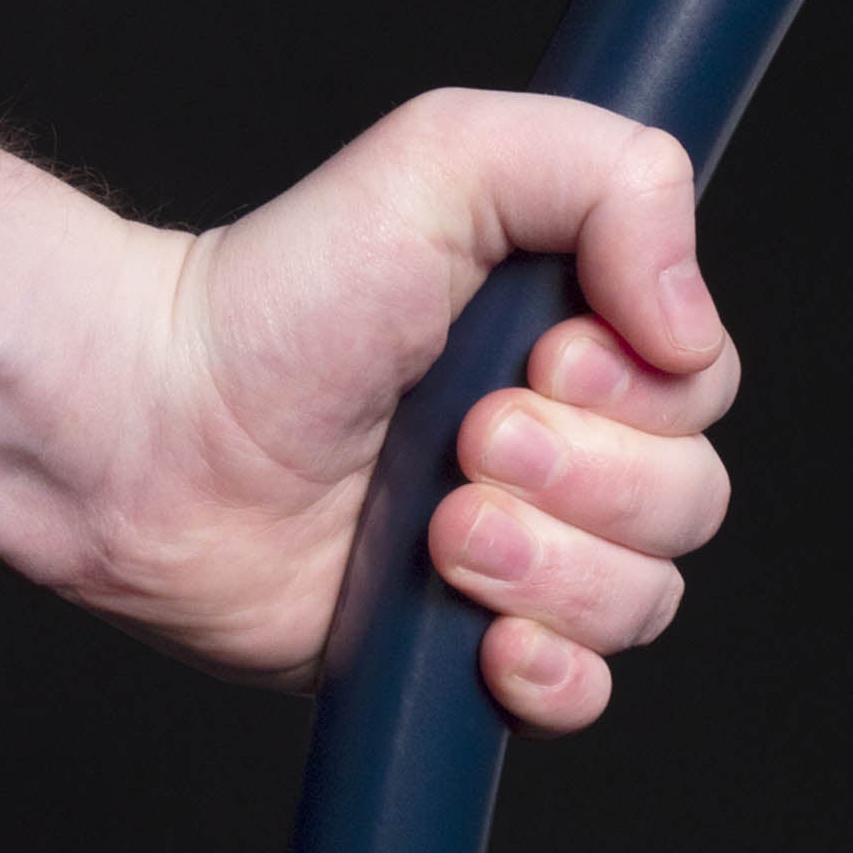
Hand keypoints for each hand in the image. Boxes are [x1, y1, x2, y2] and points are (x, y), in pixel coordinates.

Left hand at [65, 88, 736, 733]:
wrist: (151, 425)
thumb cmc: (282, 288)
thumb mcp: (450, 157)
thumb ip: (614, 178)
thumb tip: (691, 325)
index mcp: (576, 331)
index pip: (701, 385)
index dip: (640, 392)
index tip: (541, 357)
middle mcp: (564, 443)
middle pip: (689, 500)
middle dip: (583, 479)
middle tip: (465, 439)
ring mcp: (519, 551)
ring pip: (643, 599)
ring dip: (549, 569)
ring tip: (438, 530)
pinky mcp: (463, 646)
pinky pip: (584, 695)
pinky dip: (553, 677)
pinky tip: (485, 638)